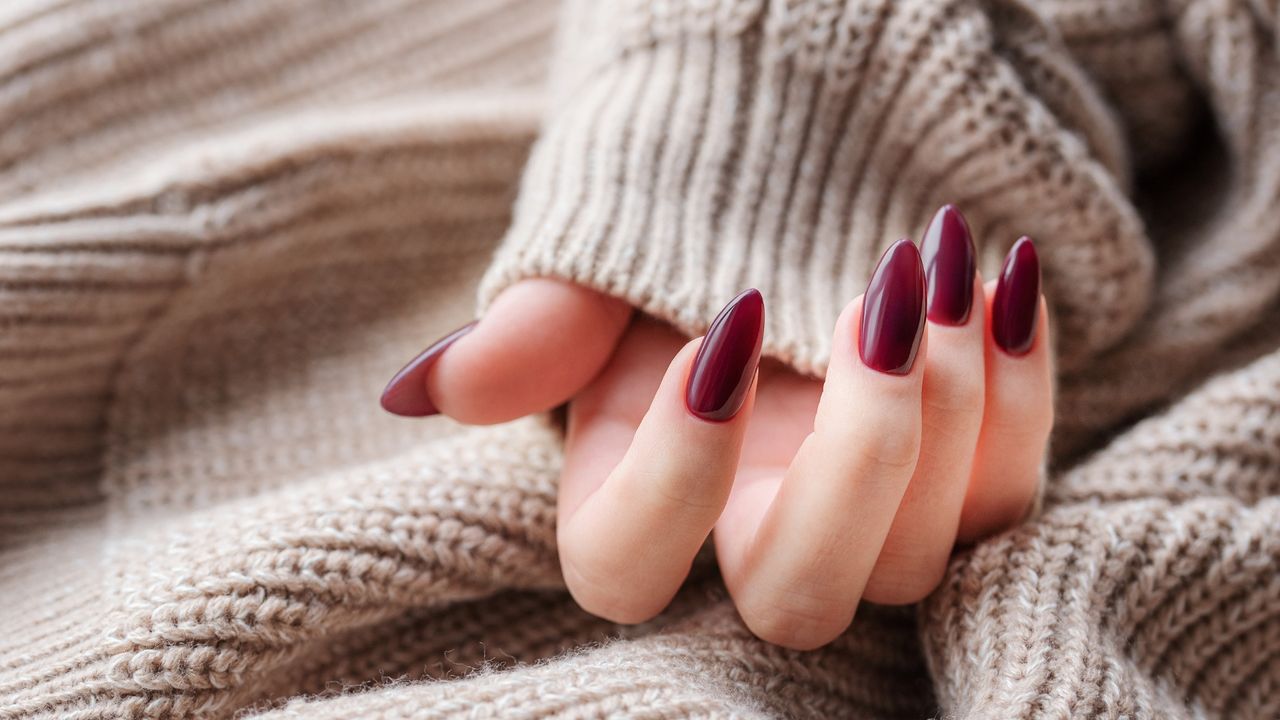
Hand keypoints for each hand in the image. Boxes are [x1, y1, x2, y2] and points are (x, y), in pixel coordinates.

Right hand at [381, 206, 1053, 649]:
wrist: (777, 174)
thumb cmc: (673, 221)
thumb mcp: (597, 259)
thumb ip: (529, 330)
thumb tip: (428, 390)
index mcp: (634, 497)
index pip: (627, 568)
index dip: (674, 477)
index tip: (719, 337)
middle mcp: (747, 535)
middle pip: (800, 602)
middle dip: (855, 464)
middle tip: (871, 307)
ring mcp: (860, 523)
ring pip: (923, 559)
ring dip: (951, 408)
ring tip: (939, 260)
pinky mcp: (956, 484)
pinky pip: (1009, 492)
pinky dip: (1021, 388)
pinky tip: (1007, 276)